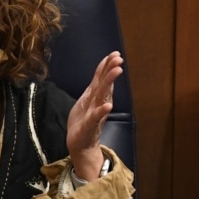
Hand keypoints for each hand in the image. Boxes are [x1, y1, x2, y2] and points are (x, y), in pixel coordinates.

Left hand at [67, 51, 123, 179]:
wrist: (80, 145)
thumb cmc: (83, 122)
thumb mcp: (87, 100)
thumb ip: (95, 87)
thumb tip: (103, 72)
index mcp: (95, 97)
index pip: (102, 78)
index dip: (107, 66)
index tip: (116, 54)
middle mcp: (98, 103)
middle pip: (105, 84)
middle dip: (111, 71)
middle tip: (119, 59)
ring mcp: (95, 114)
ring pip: (102, 96)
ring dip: (109, 83)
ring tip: (117, 71)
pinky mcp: (89, 126)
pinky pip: (95, 117)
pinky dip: (102, 111)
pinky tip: (108, 105)